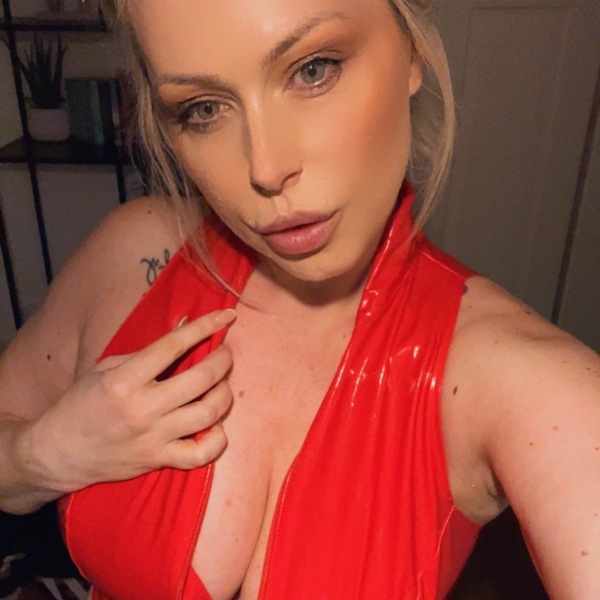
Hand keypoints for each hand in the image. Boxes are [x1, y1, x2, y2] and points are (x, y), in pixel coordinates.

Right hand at [21, 309, 235, 493]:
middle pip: (201, 379)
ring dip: (224, 394)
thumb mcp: (106, 368)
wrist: (56, 453)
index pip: (174, 346)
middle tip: (225, 353)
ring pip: (208, 413)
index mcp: (125, 380)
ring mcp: (153, 436)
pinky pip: (200, 454)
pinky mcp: (158, 460)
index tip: (225, 316)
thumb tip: (184, 327)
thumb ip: (148, 351)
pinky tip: (215, 426)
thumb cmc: (81, 404)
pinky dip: (216, 440)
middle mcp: (143, 408)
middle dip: (222, 360)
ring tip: (222, 385)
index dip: (204, 326)